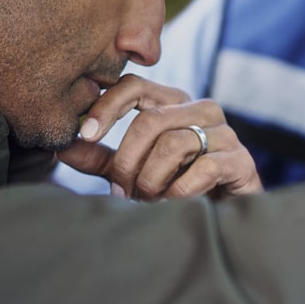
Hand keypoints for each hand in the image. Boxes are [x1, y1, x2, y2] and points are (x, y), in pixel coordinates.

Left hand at [56, 75, 263, 199]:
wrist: (225, 217)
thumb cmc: (175, 188)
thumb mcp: (132, 171)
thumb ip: (101, 158)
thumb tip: (62, 146)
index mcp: (174, 104)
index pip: (136, 85)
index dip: (108, 106)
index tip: (86, 136)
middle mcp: (202, 109)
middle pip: (151, 120)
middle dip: (128, 161)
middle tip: (121, 191)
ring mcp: (226, 133)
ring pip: (174, 144)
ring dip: (151, 180)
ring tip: (148, 201)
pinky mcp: (242, 161)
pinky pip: (203, 168)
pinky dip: (179, 192)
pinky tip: (173, 204)